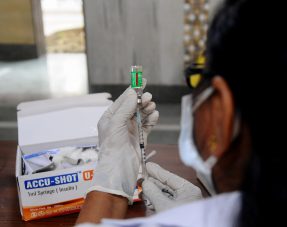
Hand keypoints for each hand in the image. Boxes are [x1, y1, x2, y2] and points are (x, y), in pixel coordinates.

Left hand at [88, 80, 158, 203]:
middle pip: (133, 105)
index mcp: (110, 117)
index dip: (132, 90)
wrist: (120, 168)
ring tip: (152, 107)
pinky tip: (154, 116)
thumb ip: (125, 107)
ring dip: (147, 109)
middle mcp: (120, 122)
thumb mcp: (116, 123)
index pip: (123, 100)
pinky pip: (147, 124)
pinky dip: (151, 119)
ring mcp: (131, 129)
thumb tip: (133, 93)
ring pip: (142, 113)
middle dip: (141, 100)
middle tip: (148, 98)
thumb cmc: (113, 146)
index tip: (142, 80)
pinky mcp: (140, 136)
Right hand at [142, 162, 202, 211]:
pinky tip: (147, 196)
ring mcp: (183, 205)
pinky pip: (165, 203)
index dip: (157, 171)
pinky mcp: (177, 212)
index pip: (170, 177)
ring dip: (152, 190)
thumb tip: (145, 183)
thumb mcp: (165, 205)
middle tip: (140, 175)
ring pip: (165, 194)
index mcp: (188, 190)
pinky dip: (156, 200)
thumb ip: (153, 192)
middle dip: (153, 181)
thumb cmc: (179, 221)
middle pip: (167, 185)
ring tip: (141, 185)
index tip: (147, 165)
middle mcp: (187, 195)